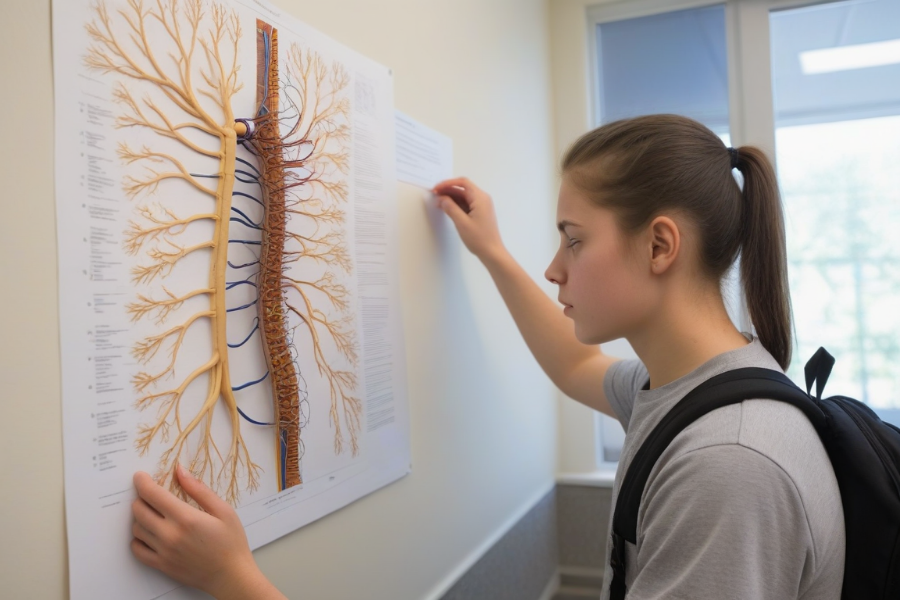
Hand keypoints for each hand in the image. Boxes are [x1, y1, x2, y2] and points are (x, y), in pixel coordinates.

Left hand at [131, 466, 284, 599]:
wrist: (230, 576)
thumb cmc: (231, 542)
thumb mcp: (223, 510)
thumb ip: (199, 490)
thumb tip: (180, 471)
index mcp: (186, 518)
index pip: (153, 495)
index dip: (143, 482)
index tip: (140, 476)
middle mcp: (170, 535)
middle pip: (139, 510)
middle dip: (141, 497)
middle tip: (150, 494)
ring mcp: (163, 552)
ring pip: (137, 529)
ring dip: (140, 517)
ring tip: (153, 513)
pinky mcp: (161, 565)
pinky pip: (137, 550)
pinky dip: (138, 539)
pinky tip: (149, 533)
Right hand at [433, 177, 506, 263]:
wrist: (492, 252)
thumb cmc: (479, 238)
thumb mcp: (462, 222)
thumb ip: (451, 208)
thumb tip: (442, 199)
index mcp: (480, 198)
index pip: (463, 183)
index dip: (448, 183)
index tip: (436, 189)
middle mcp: (482, 199)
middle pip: (463, 189)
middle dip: (448, 191)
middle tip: (434, 196)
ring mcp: (481, 206)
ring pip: (464, 196)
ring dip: (451, 198)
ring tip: (438, 203)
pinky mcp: (479, 212)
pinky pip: (466, 204)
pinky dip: (456, 205)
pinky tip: (447, 208)